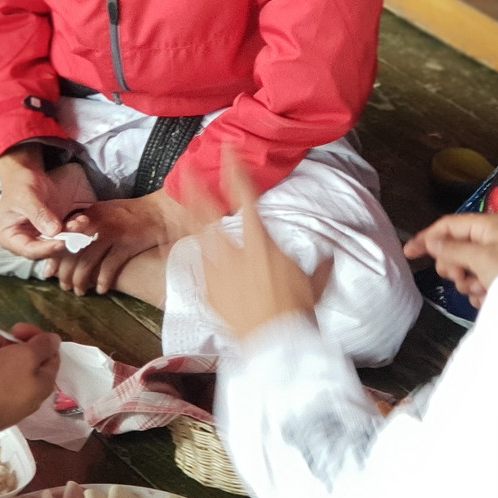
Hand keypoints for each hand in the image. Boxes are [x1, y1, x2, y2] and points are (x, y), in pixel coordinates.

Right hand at [0, 149, 94, 258]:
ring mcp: (39, 235)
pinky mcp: (52, 229)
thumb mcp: (26, 198)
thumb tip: (53, 231)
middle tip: (75, 234)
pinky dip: (74, 226)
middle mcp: (24, 240)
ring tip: (80, 222)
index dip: (45, 249)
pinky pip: (65, 232)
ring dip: (71, 234)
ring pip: (58, 242)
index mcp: (9, 237)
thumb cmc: (18, 185)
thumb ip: (38, 214)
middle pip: (45, 250)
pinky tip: (81, 218)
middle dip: (62, 242)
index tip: (61, 243)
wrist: (26, 174)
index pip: (28, 250)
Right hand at [0, 322, 61, 432]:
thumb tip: (54, 340)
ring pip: (3, 366)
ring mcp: (9, 399)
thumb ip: (42, 346)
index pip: (49, 353)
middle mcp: (30, 392)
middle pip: (23, 358)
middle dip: (4, 344)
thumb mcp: (24, 356)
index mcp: (44, 382)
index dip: (35, 336)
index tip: (16, 329)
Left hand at [47, 191, 180, 295]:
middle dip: (65, 274)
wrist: (159, 212)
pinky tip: (100, 289)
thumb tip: (64, 247)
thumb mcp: (103, 214)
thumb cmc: (129, 216)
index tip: (49, 272)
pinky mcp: (127, 244)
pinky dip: (102, 281)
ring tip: (79, 292)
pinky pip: (109, 268)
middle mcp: (97, 224)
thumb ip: (84, 227)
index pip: (64, 239)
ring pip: (87, 263)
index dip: (55, 258)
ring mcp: (112, 234)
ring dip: (81, 281)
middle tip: (64, 287)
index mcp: (88, 215)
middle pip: (72, 252)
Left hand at [183, 152, 328, 341]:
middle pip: (210, 213)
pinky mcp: (207, 292)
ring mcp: (217, 272)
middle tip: (188, 170)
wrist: (274, 344)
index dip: (236, 172)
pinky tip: (167, 243)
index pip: (247, 198)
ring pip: (197, 236)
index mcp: (262, 243)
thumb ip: (320, 266)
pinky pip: (190, 267)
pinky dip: (179, 253)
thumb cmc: (297, 314)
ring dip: (187, 216)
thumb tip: (330, 254)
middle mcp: (235, 253)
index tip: (229, 154)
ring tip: (178, 200)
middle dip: (198, 188)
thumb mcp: (314, 285)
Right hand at [404, 213, 497, 307]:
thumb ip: (452, 250)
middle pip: (456, 248)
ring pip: (466, 268)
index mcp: (487, 225)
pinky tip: (488, 297)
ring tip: (481, 290)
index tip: (409, 254)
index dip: (427, 238)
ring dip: (467, 282)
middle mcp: (492, 237)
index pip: (449, 225)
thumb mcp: (480, 258)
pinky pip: (479, 281)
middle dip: (454, 266)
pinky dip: (479, 291)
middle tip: (460, 277)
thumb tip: (431, 242)